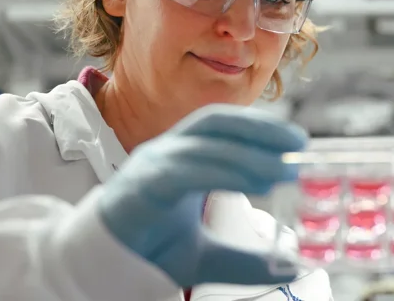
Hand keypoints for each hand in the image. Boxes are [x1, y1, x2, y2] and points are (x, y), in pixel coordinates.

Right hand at [96, 104, 305, 287]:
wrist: (96, 269)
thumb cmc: (146, 251)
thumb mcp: (206, 256)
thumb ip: (245, 260)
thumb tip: (290, 267)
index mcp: (181, 157)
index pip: (224, 127)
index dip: (261, 127)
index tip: (298, 140)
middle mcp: (166, 152)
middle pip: (216, 125)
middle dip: (260, 130)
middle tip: (297, 145)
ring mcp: (150, 166)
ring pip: (203, 147)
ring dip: (247, 155)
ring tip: (281, 170)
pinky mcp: (139, 186)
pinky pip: (183, 171)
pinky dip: (221, 172)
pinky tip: (253, 183)